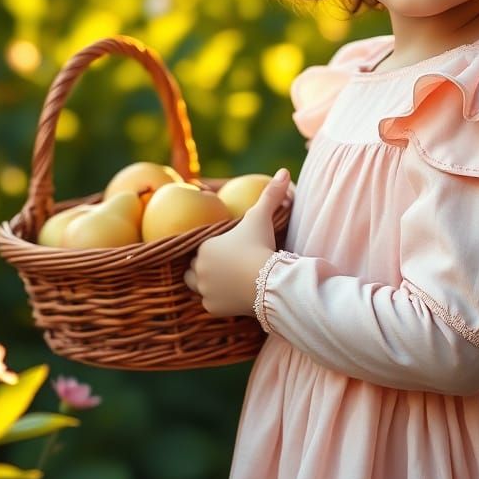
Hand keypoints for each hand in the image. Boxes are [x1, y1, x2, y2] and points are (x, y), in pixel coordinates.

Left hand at [183, 169, 291, 317]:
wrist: (268, 281)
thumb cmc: (260, 246)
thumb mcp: (262, 217)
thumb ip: (270, 195)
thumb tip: (283, 170)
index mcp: (204, 247)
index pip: (201, 247)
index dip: (213, 249)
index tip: (229, 250)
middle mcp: (198, 268)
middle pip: (194, 267)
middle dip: (205, 266)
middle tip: (226, 265)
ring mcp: (204, 290)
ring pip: (197, 286)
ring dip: (207, 283)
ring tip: (225, 280)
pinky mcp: (213, 308)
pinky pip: (210, 304)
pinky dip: (219, 301)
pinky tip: (231, 296)